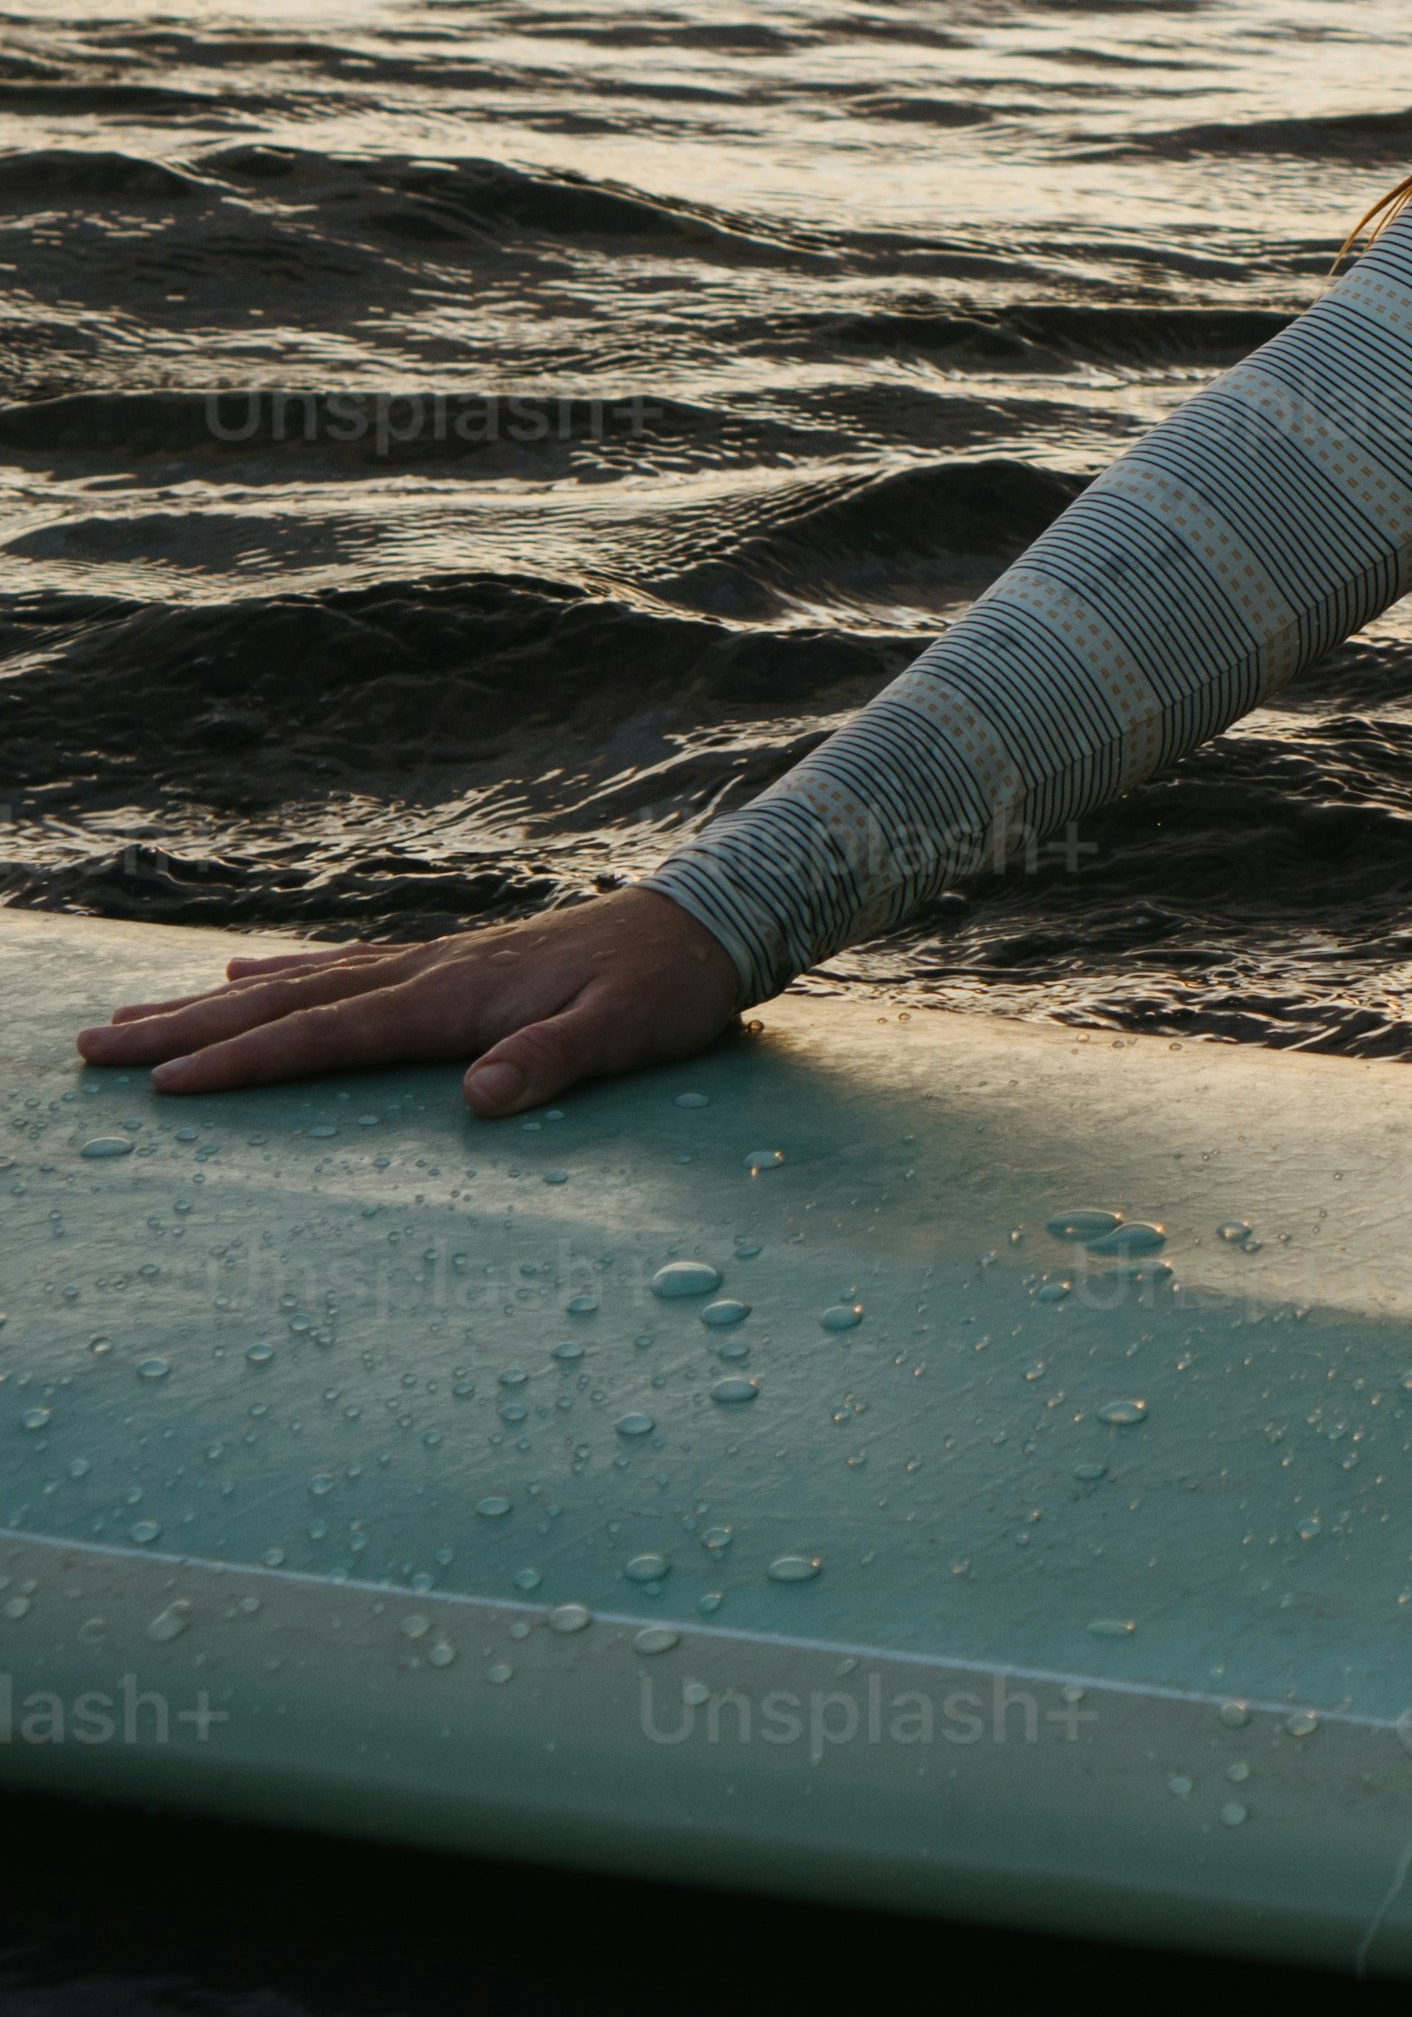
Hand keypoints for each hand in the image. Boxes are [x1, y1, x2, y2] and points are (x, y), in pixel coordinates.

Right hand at [75, 892, 748, 1120]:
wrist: (712, 918)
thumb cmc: (671, 987)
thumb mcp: (629, 1032)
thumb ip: (553, 1061)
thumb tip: (476, 1098)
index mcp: (458, 994)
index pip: (332, 1033)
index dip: (249, 1061)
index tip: (168, 1084)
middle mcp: (430, 969)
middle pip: (288, 1001)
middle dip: (188, 1027)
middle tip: (95, 1046)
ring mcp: (435, 960)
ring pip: (299, 980)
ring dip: (213, 1001)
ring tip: (135, 1014)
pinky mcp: (450, 961)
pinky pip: (341, 965)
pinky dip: (282, 972)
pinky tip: (243, 972)